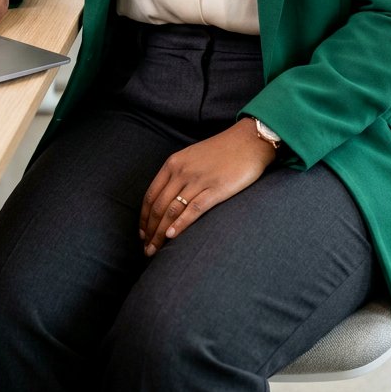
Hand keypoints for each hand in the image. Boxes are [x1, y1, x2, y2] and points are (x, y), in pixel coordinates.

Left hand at [139, 118, 277, 256]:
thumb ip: (178, 174)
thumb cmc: (222, 150)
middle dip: (150, 231)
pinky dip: (180, 224)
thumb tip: (167, 198)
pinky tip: (172, 237)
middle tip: (146, 249)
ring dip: (160, 233)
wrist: (248, 141)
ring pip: (172, 211)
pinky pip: (193, 209)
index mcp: (173, 163)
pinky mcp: (216, 190)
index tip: (142, 234)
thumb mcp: (192, 156)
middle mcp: (182, 171)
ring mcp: (198, 180)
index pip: (151, 195)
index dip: (144, 218)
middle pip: (159, 206)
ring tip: (155, 250)